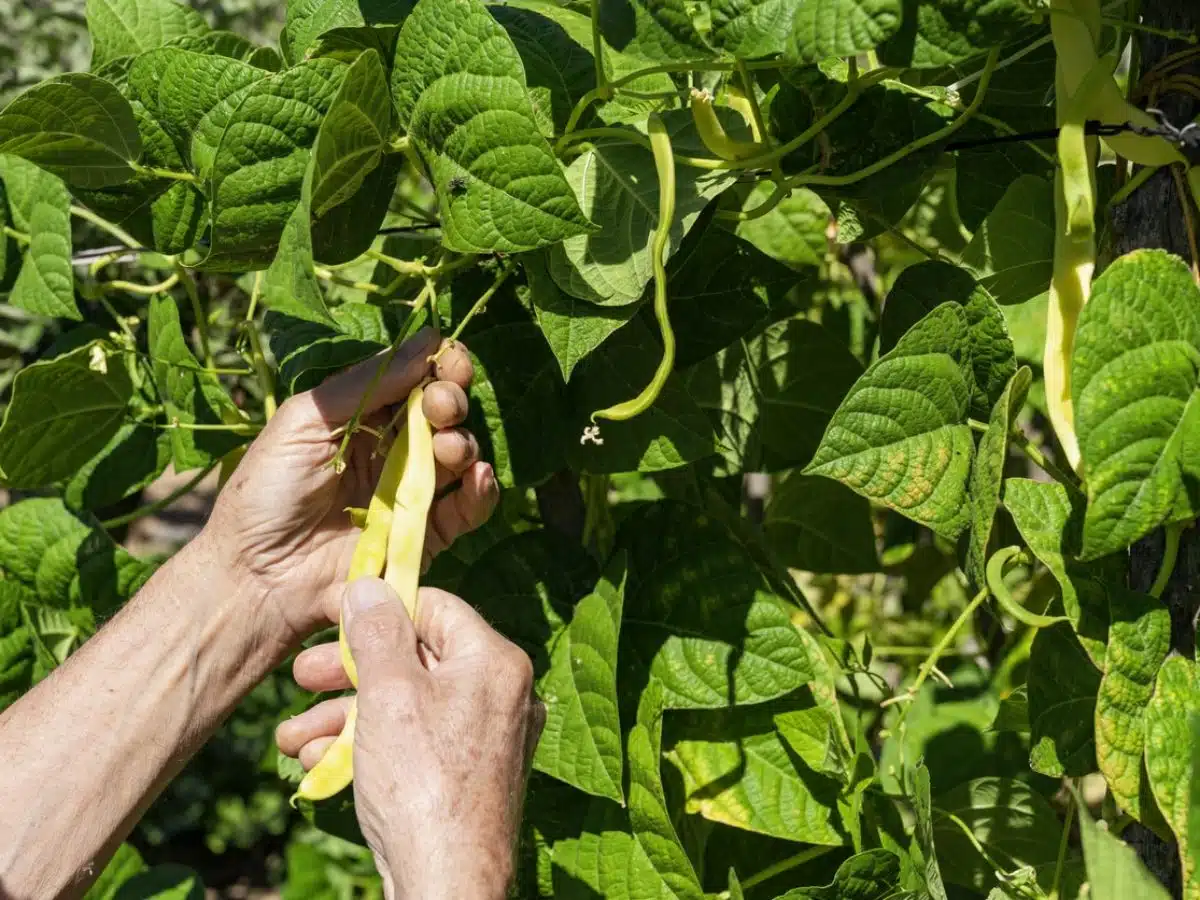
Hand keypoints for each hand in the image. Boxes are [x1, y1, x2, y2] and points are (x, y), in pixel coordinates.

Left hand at [203, 328, 497, 644]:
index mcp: (360, 416)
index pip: (411, 380)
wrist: (257, 576)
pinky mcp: (425, 536)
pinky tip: (477, 476)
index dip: (437, 366)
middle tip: (441, 404)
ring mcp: (410, 492)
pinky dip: (481, 490)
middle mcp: (391, 449)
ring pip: (459, 455)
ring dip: (463, 441)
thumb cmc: (267, 492)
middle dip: (450, 399)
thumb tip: (427, 339)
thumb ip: (366, 383)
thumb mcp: (305, 421)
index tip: (449, 358)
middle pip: (441, 413)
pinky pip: (467, 509)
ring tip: (449, 447)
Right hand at [277, 579, 544, 898]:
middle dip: (348, 673)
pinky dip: (369, 748)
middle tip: (301, 677)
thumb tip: (370, 584)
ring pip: (406, 707)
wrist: (446, 884)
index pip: (435, 608)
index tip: (334, 622)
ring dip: (344, 717)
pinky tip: (317, 764)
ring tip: (291, 737)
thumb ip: (377, 632)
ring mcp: (486, 740)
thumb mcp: (389, 693)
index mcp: (494, 662)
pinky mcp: (467, 777)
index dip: (380, 610)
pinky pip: (415, 744)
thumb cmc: (422, 784)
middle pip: (415, 660)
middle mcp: (500, 695)